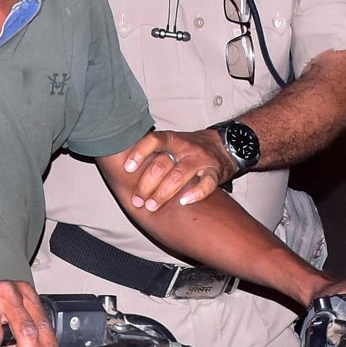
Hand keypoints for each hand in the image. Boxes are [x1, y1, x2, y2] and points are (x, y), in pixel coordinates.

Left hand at [106, 128, 226, 212]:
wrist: (223, 146)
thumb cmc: (189, 150)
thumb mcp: (172, 145)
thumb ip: (154, 154)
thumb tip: (122, 168)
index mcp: (172, 140)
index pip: (153, 140)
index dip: (139, 153)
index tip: (127, 168)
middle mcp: (185, 148)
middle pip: (163, 165)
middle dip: (147, 185)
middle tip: (137, 201)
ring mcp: (200, 160)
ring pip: (180, 175)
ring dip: (163, 193)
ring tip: (152, 206)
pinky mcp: (215, 172)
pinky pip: (207, 183)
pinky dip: (196, 193)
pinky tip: (184, 202)